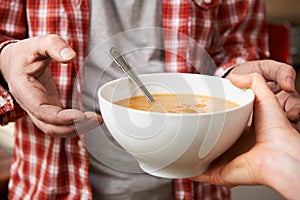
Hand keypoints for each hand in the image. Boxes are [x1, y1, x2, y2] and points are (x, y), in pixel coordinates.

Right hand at [0, 35, 102, 136]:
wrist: (12, 63)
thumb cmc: (24, 54)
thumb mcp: (38, 44)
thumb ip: (53, 46)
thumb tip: (71, 56)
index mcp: (25, 91)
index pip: (43, 112)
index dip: (62, 118)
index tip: (81, 116)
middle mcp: (31, 106)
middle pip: (51, 127)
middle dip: (74, 127)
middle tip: (96, 119)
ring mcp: (40, 110)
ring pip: (56, 129)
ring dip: (77, 129)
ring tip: (96, 121)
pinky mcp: (49, 109)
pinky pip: (61, 124)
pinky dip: (75, 125)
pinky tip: (90, 119)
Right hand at [191, 73, 299, 198]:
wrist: (279, 155)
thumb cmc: (277, 130)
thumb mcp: (266, 98)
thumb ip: (253, 82)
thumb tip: (235, 76)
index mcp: (244, 133)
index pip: (225, 125)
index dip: (214, 117)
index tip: (202, 110)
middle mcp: (235, 148)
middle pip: (212, 141)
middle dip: (200, 135)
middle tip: (186, 125)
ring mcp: (227, 162)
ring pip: (204, 158)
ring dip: (191, 152)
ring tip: (177, 143)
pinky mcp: (220, 174)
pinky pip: (201, 174)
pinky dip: (189, 171)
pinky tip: (180, 165)